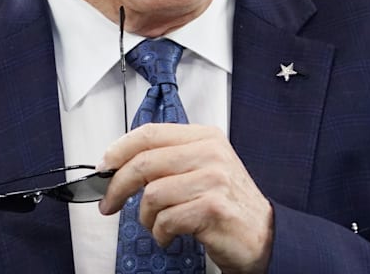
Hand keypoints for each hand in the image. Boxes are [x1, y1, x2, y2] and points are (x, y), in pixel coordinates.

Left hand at [98, 123, 272, 273]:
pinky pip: (166, 219)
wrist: (265, 235)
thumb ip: (168, 160)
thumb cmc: (229, 204)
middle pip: (144, 162)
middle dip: (118, 187)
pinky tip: (170, 234)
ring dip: (146, 217)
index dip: (119, 150)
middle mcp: (210, 153)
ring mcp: (213, 179)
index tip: (105, 167)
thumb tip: (120, 164)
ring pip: (152, 194)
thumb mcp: (203, 169)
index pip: (149, 133)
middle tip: (109, 203)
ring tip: (157, 224)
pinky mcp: (212, 208)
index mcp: (205, 137)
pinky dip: (161, 233)